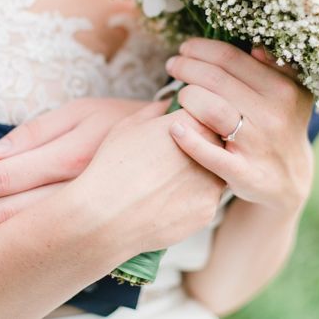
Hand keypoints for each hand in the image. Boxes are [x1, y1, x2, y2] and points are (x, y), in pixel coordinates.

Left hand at [0, 98, 146, 250]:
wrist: (178, 149)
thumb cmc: (124, 121)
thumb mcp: (84, 111)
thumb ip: (38, 130)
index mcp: (71, 156)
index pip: (4, 176)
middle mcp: (75, 191)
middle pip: (6, 213)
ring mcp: (85, 214)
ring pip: (21, 234)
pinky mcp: (91, 228)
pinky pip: (43, 241)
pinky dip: (8, 247)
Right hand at [74, 101, 226, 253]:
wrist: (104, 215)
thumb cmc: (112, 166)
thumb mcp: (128, 127)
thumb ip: (154, 111)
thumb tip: (167, 104)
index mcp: (192, 123)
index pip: (205, 117)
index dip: (190, 127)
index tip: (174, 138)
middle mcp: (210, 149)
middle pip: (214, 145)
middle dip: (199, 151)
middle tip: (170, 163)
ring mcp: (212, 181)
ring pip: (213, 175)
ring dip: (198, 176)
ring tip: (165, 184)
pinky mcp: (208, 210)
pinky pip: (204, 202)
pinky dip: (189, 202)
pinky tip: (165, 203)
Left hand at [165, 38, 314, 215]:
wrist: (289, 179)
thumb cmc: (282, 124)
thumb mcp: (293, 92)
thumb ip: (278, 66)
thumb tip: (255, 48)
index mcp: (282, 89)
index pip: (230, 58)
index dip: (201, 49)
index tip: (186, 48)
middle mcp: (272, 115)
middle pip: (215, 80)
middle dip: (186, 67)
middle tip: (173, 65)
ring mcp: (258, 145)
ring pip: (211, 110)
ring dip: (186, 96)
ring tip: (179, 94)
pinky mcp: (244, 174)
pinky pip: (211, 155)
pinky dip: (189, 140)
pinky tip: (174, 128)